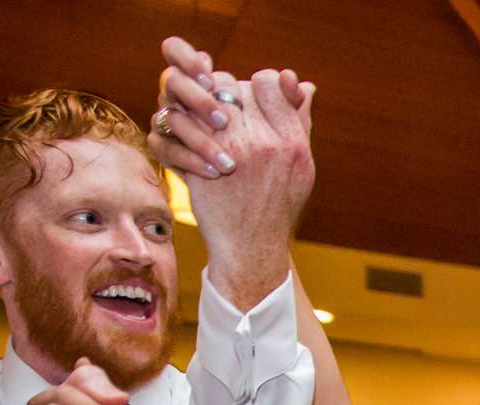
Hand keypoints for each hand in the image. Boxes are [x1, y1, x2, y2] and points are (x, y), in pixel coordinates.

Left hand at [149, 40, 315, 306]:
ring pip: (199, 101)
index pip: (267, 81)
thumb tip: (303, 84)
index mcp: (293, 142)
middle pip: (230, 85)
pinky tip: (182, 137)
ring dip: (194, 105)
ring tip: (198, 120)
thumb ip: (301, 122)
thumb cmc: (277, 206)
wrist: (251, 248)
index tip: (248, 101)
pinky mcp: (201, 164)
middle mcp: (265, 144)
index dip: (253, 83)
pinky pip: (179, 123)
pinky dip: (176, 127)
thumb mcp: (302, 166)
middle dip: (219, 93)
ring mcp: (231, 153)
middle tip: (217, 109)